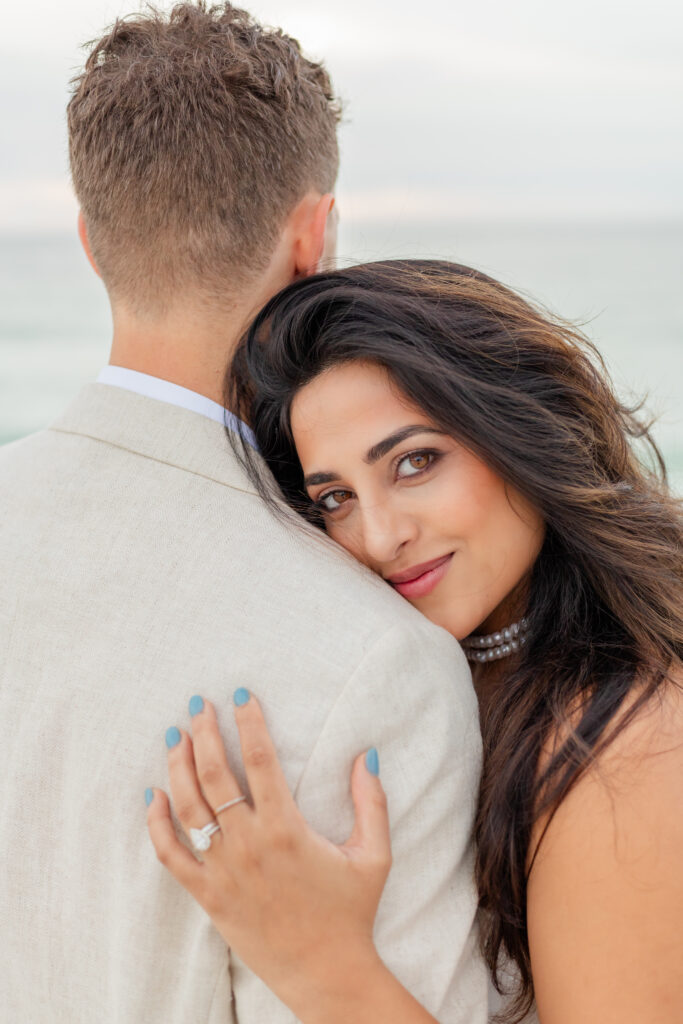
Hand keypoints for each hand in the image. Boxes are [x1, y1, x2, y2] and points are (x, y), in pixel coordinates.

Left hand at [146, 690, 391, 1014]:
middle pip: (215, 774)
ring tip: (175, 735)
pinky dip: (157, 823)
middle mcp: (249, 844)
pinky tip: (153, 795)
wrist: (325, 973)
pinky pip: (171, 855)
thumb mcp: (374, 855)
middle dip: (204, 732)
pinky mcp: (208, 896)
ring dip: (178, 766)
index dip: (248, 721)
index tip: (241, 694)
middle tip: (198, 703)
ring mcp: (224, 870)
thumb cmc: (351, 911)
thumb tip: (366, 754)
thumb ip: (371, 802)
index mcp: (287, 828)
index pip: (259, 759)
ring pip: (189, 807)